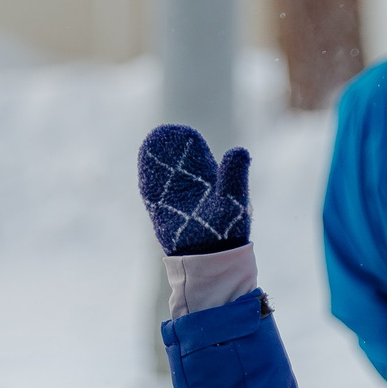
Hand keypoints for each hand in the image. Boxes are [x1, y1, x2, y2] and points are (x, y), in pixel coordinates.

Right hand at [138, 125, 251, 255]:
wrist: (210, 256)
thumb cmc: (226, 230)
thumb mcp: (233, 199)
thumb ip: (234, 175)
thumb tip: (241, 150)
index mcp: (211, 183)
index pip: (198, 158)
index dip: (190, 144)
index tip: (185, 133)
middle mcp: (192, 188)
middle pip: (178, 162)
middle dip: (171, 148)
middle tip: (165, 132)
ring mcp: (175, 198)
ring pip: (164, 173)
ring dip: (158, 159)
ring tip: (152, 141)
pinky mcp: (161, 210)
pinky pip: (153, 189)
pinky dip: (148, 174)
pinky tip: (145, 160)